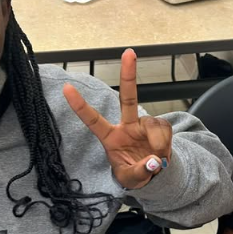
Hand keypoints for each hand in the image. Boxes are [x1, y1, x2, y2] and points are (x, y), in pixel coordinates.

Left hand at [63, 48, 172, 189]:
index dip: (80, 105)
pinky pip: (165, 129)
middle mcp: (127, 126)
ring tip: (157, 159)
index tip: (66, 88)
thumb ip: (139, 172)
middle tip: (129, 53)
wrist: (153, 177)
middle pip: (128, 97)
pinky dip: (165, 144)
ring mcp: (144, 125)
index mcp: (111, 138)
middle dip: (128, 75)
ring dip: (158, 142)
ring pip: (153, 123)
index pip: (93, 120)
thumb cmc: (134, 174)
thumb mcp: (131, 180)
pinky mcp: (160, 127)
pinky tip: (162, 154)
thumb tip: (153, 161)